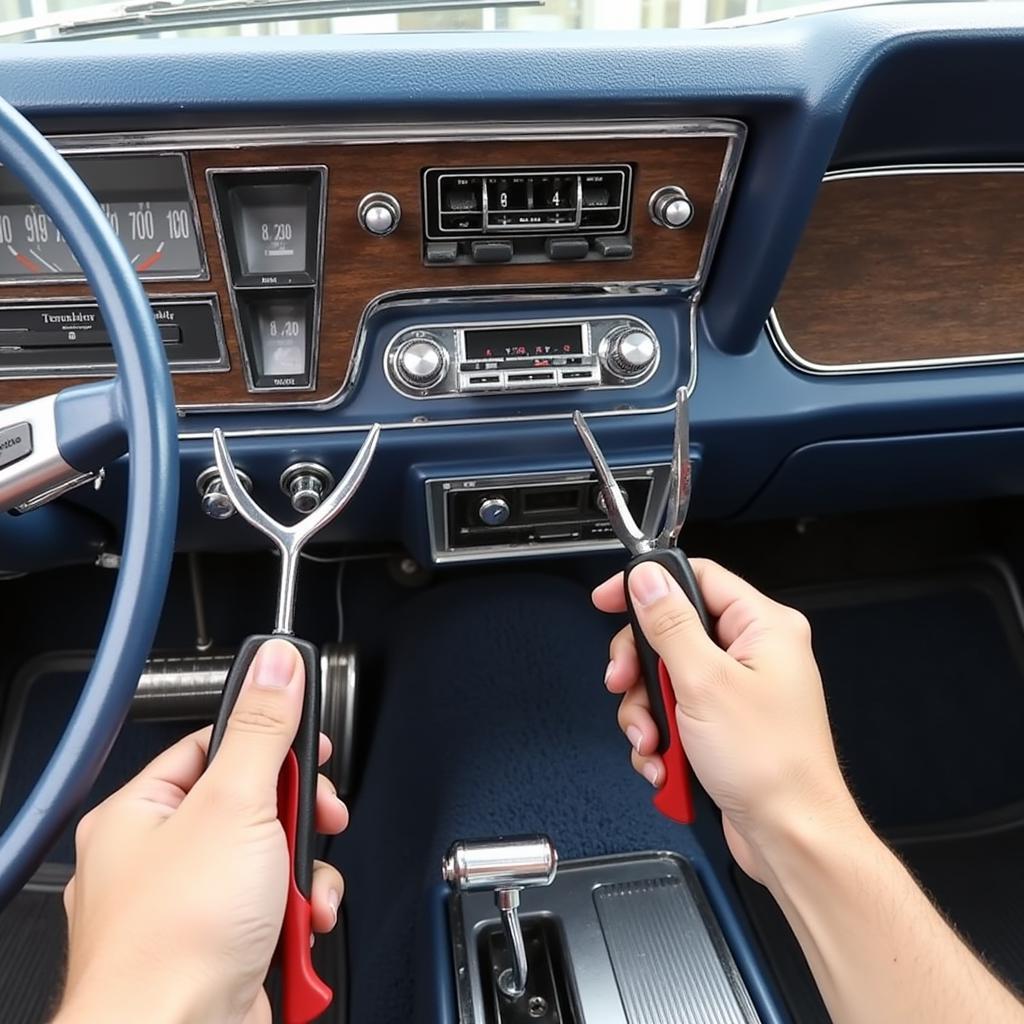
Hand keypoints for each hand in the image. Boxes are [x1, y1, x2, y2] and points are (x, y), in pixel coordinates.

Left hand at [55, 638, 348, 1023]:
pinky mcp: (223, 947)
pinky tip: (297, 931)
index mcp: (141, 814)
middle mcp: (160, 859)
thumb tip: (276, 664)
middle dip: (298, 820)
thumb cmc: (173, 941)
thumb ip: (263, 729)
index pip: (215, 746)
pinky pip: (274, 910)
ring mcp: (192, 907)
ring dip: (304, 876)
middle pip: (253, 805)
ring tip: (301, 894)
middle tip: (317, 818)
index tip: (312, 745)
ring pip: (271, 860)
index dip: (271, 739)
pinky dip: (298, 918)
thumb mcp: (235, 805)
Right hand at [594, 558, 860, 882]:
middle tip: (625, 684)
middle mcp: (753, 653)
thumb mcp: (705, 683)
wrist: (790, 839)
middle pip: (671, 632)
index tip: (608, 599)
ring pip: (664, 679)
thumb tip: (648, 580)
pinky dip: (662, 741)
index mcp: (763, 627)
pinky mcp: (722, 725)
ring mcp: (736, 691)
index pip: (696, 578)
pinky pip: (674, 716)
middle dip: (641, 669)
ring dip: (648, 715)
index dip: (649, 585)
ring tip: (655, 742)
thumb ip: (670, 625)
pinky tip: (666, 764)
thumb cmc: (772, 766)